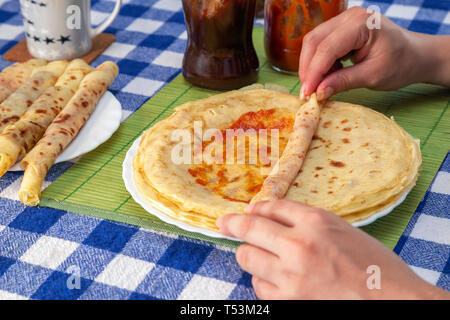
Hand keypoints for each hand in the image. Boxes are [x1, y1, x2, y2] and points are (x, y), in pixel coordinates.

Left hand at [217, 200, 449, 298]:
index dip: (255, 208)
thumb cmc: (376, 266)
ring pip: (247, 258)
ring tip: (257, 254)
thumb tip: (269, 215)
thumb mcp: (344, 230)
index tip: (244, 211)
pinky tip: (275, 278)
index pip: (273, 207)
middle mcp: (300, 245)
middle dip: (233, 225)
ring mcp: (292, 276)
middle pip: (250, 229)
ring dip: (249, 254)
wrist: (394, 302)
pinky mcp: (290, 301)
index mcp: (317, 222)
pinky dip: (263, 280)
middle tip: (225, 224)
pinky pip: (260, 287)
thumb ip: (308, 221)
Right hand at [299, 6, 449, 99]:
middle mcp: (350, 16)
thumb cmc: (401, 64)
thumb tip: (318, 92)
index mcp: (361, 24)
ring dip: (312, 66)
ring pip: (314, 42)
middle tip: (307, 93)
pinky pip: (322, 43)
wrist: (416, 56)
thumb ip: (343, 82)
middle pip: (314, 41)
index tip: (307, 94)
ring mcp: (345, 20)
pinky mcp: (342, 28)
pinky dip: (320, 62)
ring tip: (319, 85)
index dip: (313, 73)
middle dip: (308, 68)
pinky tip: (328, 75)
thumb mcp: (372, 76)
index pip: (327, 48)